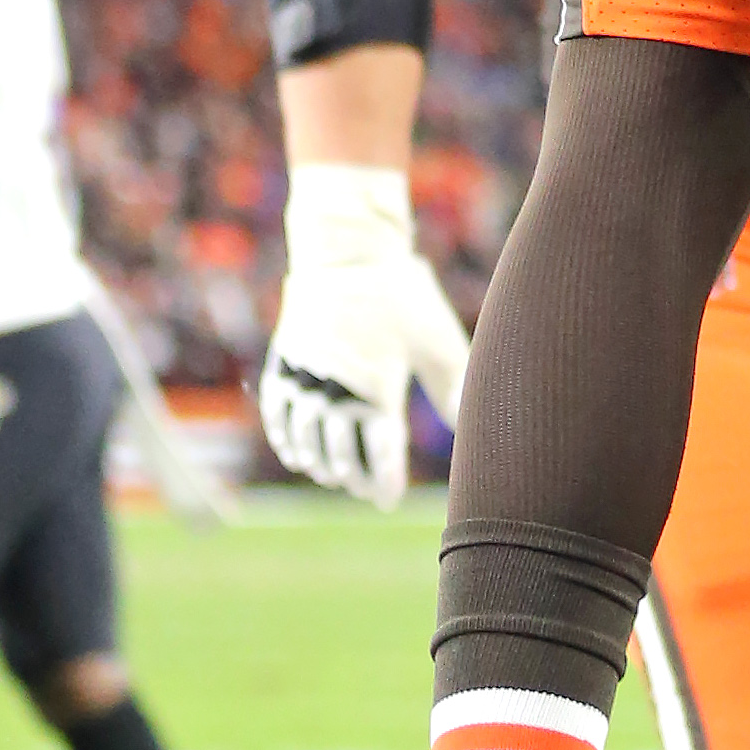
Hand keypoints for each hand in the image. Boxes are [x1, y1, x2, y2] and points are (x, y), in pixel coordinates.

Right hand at [260, 165, 469, 508]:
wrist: (347, 248)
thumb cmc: (401, 293)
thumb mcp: (435, 340)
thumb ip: (452, 388)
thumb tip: (470, 426)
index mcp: (376, 390)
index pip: (379, 454)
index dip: (385, 482)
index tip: (389, 501)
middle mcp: (334, 391)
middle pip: (340, 454)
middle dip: (355, 477)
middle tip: (368, 489)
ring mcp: (304, 378)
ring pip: (306, 440)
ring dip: (320, 464)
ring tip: (336, 475)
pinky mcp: (284, 361)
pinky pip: (278, 414)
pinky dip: (287, 439)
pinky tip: (298, 453)